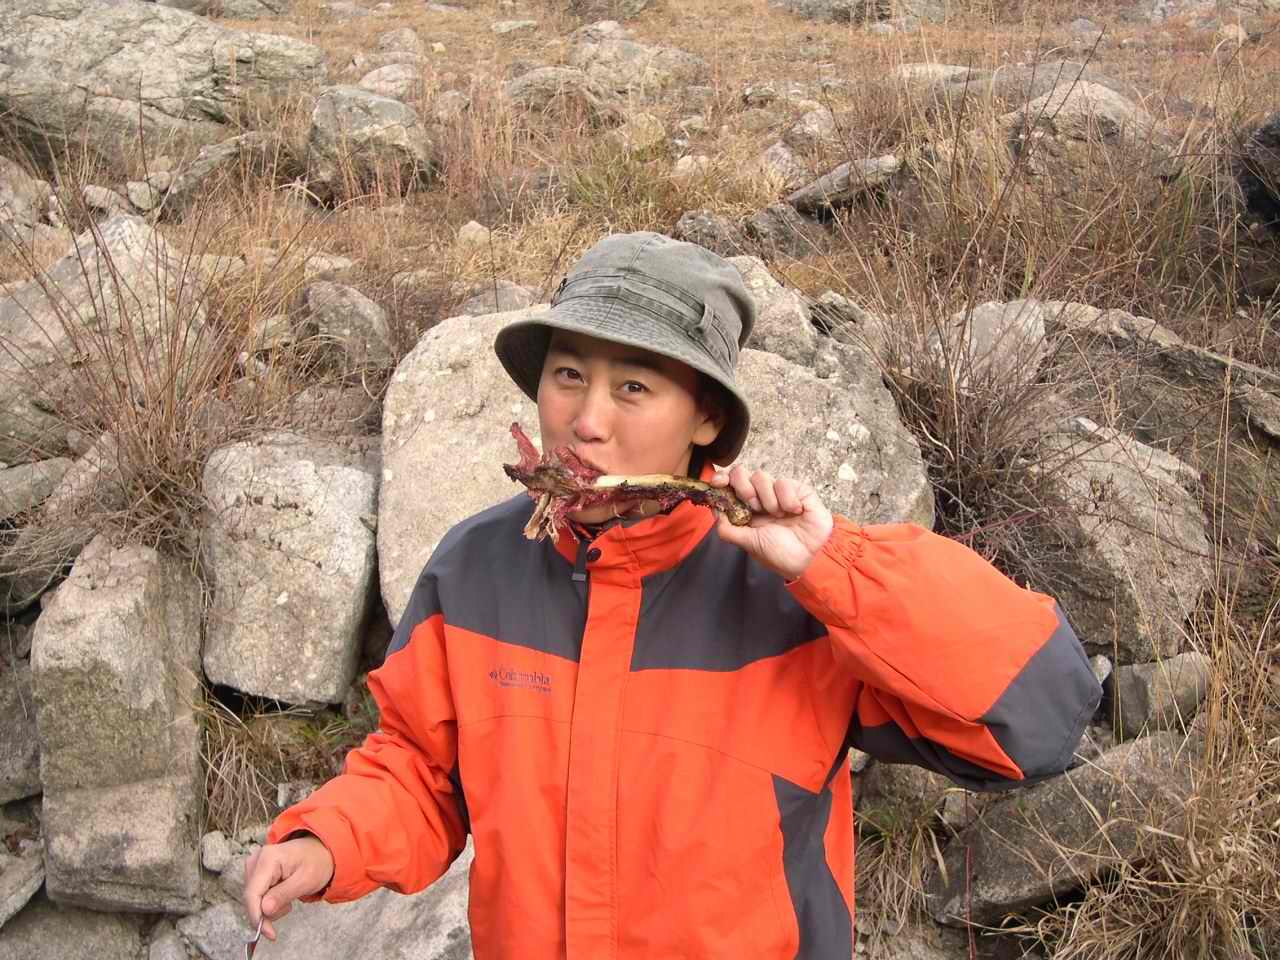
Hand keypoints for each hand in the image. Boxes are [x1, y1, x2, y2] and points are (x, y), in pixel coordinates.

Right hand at [242, 835, 334, 942]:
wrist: (320, 851)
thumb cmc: (316, 862)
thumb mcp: (305, 880)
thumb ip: (283, 895)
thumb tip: (264, 910)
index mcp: (268, 858)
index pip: (252, 894)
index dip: (257, 917)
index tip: (268, 933)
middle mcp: (256, 860)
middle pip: (251, 898)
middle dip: (268, 910)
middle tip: (288, 906)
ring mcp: (254, 865)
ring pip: (253, 899)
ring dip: (270, 905)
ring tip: (289, 895)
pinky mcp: (255, 872)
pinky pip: (256, 895)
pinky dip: (269, 900)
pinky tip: (282, 893)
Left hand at [710, 466, 832, 579]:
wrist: (808, 559)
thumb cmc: (780, 554)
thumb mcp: (748, 543)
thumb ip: (728, 528)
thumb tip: (714, 510)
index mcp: (747, 509)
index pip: (730, 484)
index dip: (722, 478)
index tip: (718, 482)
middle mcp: (761, 497)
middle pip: (741, 473)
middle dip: (742, 487)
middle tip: (753, 505)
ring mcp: (779, 492)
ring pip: (761, 476)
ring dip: (767, 500)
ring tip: (777, 515)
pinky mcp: (798, 490)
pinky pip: (783, 483)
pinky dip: (787, 501)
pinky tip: (794, 513)